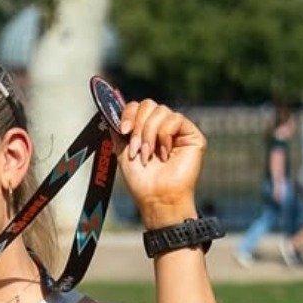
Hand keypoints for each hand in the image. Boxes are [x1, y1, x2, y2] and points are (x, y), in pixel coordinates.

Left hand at [114, 98, 205, 225]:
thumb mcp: (122, 151)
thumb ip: (118, 130)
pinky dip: (165, 135)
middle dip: (138, 126)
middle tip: (136, 148)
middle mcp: (163, 127)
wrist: (156, 197)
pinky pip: (176, 119)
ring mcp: (178, 130)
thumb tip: (110, 110)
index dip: (128, 114)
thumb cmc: (141, 180)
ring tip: (148, 155)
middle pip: (148, 104)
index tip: (123, 131)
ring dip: (149, 134)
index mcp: (147, 129)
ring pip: (161, 110)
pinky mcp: (192, 135)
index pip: (138, 106)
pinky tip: (164, 154)